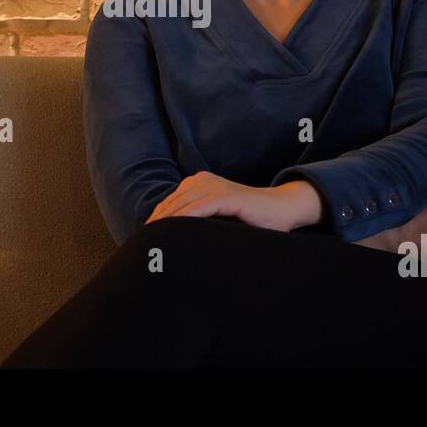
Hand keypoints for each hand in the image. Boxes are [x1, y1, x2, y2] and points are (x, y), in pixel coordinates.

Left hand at [144, 171, 303, 232]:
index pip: (170, 203)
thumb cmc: (251, 219)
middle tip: (144, 246)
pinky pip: (198, 208)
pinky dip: (184, 220)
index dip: (156, 221)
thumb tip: (177, 241)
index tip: (145, 241)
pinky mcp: (226, 196)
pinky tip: (174, 233)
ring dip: (165, 224)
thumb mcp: (218, 218)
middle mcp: (203, 181)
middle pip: (171, 205)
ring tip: (154, 243)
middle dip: (156, 225)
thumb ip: (200, 222)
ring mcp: (214, 187)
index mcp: (199, 183)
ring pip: (181, 206)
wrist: (282, 209)